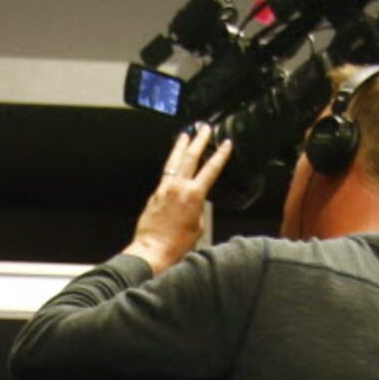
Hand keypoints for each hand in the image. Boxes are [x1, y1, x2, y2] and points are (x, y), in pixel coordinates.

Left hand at [126, 123, 232, 275]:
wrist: (152, 251)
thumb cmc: (175, 245)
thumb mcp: (197, 228)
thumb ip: (199, 210)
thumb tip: (196, 203)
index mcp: (194, 195)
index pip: (211, 169)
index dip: (220, 155)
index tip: (225, 144)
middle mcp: (178, 188)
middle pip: (191, 156)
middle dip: (199, 140)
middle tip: (204, 128)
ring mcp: (165, 189)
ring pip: (174, 161)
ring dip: (181, 146)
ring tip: (185, 134)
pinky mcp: (155, 195)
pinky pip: (165, 174)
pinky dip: (171, 164)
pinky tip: (172, 161)